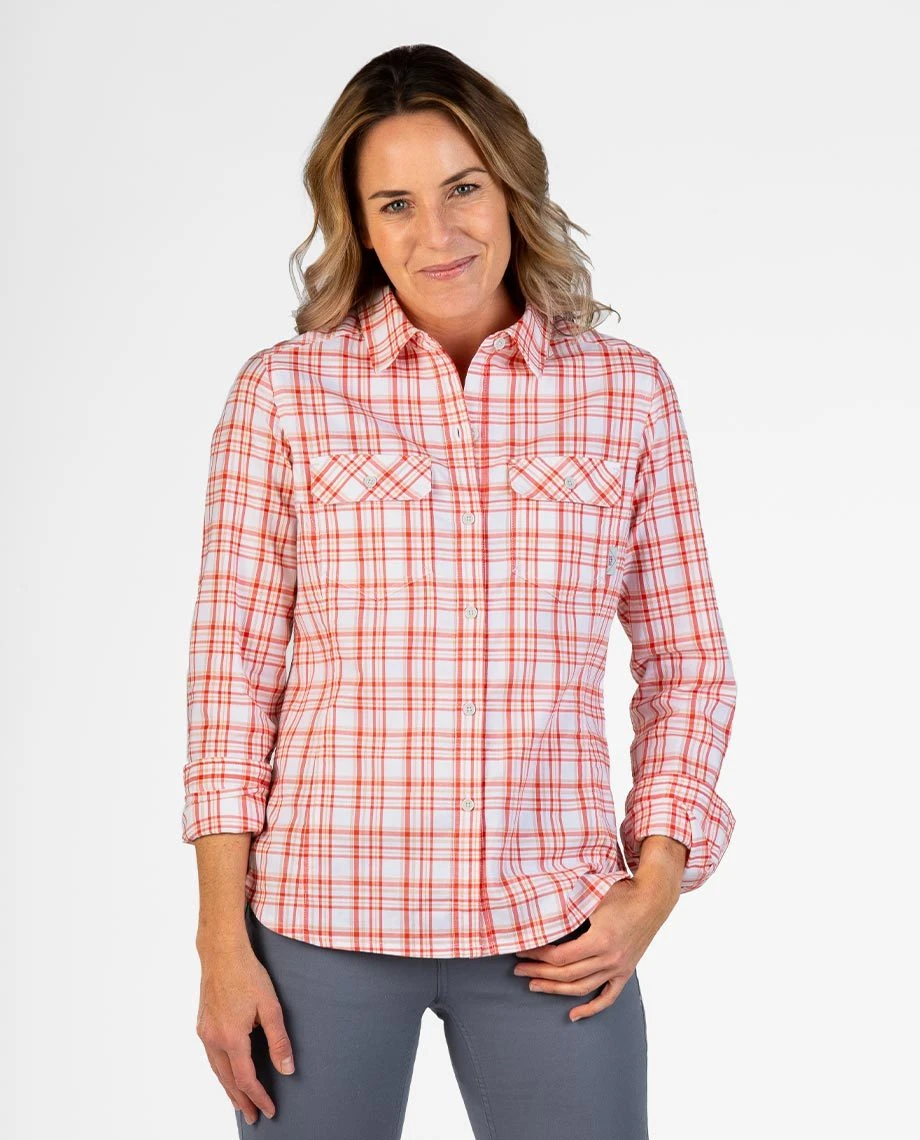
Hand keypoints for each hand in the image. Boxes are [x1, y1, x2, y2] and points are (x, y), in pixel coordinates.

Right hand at [195, 942, 295, 1124]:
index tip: (269, 1109)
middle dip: (242, 1101)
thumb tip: (287, 1069)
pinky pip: (212, 1057)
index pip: (246, 1078)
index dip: (259, 1096)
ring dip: (229, 1089)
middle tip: (253, 1117)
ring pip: (217, 1070)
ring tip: (241, 1102)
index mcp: (231, 1037)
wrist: (221, 953)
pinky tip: (228, 1073)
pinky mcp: (202, 1024)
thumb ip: (279, 1039)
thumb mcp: (270, 1005)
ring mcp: (205, 1032)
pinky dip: (221, 1071)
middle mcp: (213, 1039)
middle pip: (228, 1081)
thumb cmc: (248, 974)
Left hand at [512, 875, 679, 1021]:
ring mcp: (619, 968)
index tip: (521, 950)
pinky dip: (591, 1009)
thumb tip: (539, 916)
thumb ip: (569, 909)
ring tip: (534, 985)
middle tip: (519, 970)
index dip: (537, 955)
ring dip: (555, 989)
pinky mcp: (626, 972)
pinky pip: (608, 997)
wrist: (653, 899)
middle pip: (567, 974)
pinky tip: (573, 1015)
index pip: (560, 956)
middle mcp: (610, 959)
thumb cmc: (621, 893)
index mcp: (600, 940)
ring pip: (582, 988)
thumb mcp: (593, 896)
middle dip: (539, 973)